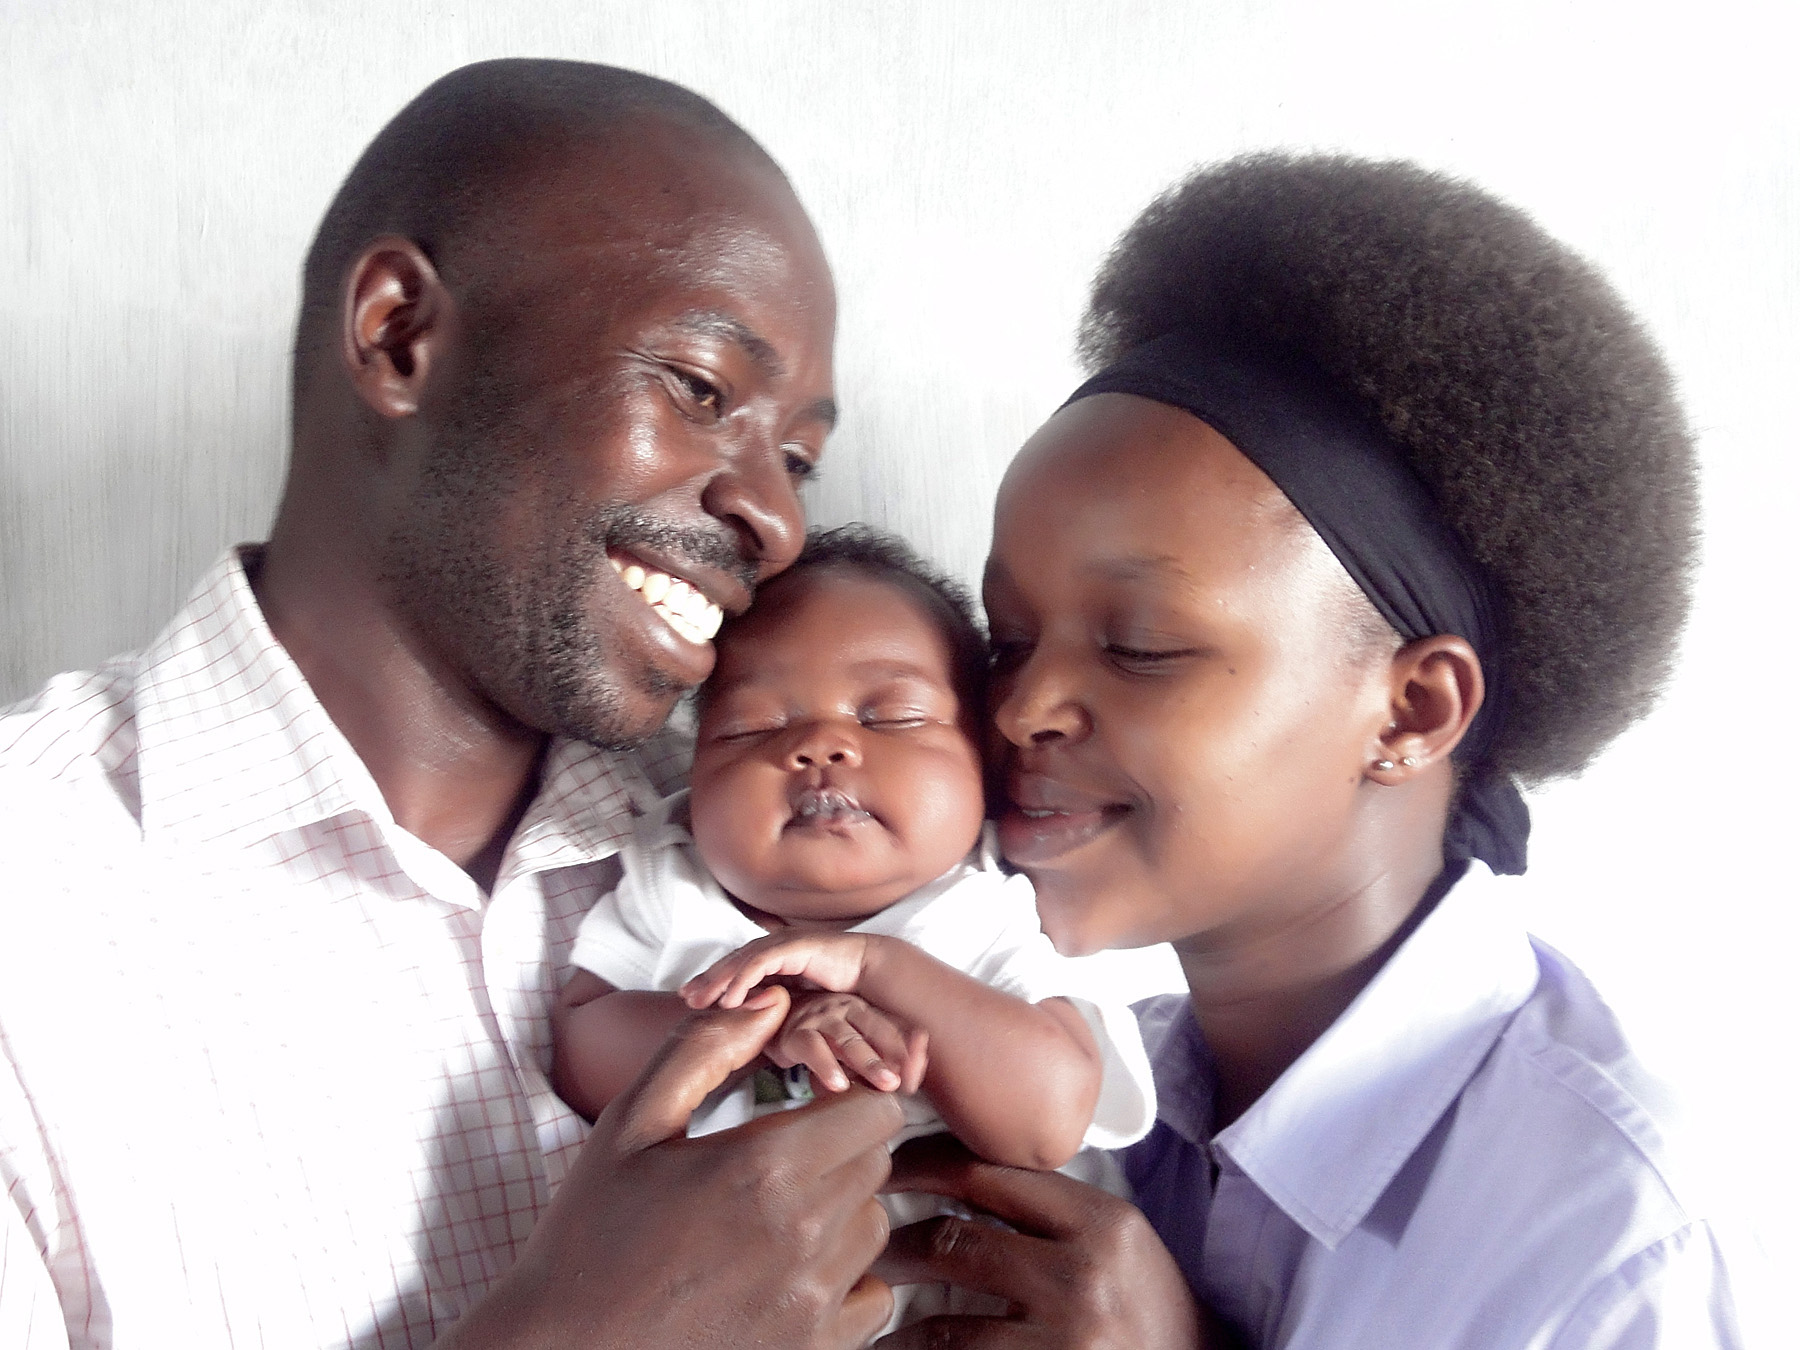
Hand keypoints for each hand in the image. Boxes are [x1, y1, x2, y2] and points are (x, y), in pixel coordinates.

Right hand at [436, 987, 904, 1349]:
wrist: (562, 1349)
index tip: (808, 1111)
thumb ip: (704, 1049)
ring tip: (772, 1220)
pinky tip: (786, 1276)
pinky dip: (845, 1285)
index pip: (874, 1111)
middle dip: (838, 1150)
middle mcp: (801, 1236)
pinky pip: (872, 1300)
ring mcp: (811, 1303)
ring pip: (873, 1227)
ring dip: (840, 1215)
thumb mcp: (632, 1125)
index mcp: (762, 1168)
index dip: (844, 1101)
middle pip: (875, 1164)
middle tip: (780, 1163)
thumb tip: (770, 1000)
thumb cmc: (591, 1234)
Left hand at [682, 930, 875, 1008]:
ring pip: (741, 961)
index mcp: (776, 956)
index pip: (736, 967)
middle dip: (708, 979)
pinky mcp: (794, 946)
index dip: (714, 981)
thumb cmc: (840, 988)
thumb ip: (780, 1008)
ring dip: (719, 980)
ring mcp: (784, 943)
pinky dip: (743, 980)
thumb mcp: (801, 1001)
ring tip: (700, 1000)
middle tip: (686, 997)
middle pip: (732, 961)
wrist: (871, 971)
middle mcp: (776, 946)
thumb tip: (760, 1031)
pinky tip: (730, 998)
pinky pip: (760, 964)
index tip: (692, 999)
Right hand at [771, 987, 929, 1093]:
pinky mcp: (798, 1032)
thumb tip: (913, 1079)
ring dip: (869, 1062)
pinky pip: (813, 1048)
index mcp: (866, 1010)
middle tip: (907, 1079)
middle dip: (895, 1055)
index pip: (894, 1028)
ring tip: (885, 1084)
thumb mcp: (855, 1045)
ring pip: (848, 1040)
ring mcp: (823, 1018)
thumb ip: (881, 1058)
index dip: (909, 1050)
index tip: (919, 1072)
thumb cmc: (824, 1035)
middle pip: (876, 1031)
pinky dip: (826, 1066)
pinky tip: (837, 1085)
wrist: (778, 1018)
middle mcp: (847, 1009)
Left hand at [873, 1135, 1227, 1349]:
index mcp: (1101, 1221)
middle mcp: (1084, 1275)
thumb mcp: (1116, 1242)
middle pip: (954, 1241)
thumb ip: (1048, 1210)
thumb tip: (953, 1177)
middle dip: (895, 1245)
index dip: (921, 1166)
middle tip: (865, 1248)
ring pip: (945, 1326)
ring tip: (878, 1315)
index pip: (987, 1173)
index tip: (885, 1171)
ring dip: (899, 1324)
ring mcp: (1068, 1338)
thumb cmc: (1151, 1310)